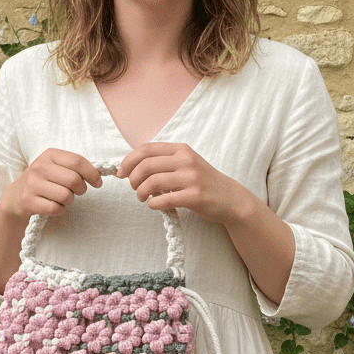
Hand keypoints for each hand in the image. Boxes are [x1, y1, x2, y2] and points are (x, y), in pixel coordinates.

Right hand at [0, 148, 102, 218]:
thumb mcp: (57, 167)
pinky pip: (55, 209)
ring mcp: (32, 184)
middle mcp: (39, 167)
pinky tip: (54, 205)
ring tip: (62, 198)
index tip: (98, 183)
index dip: (92, 174)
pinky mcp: (28, 200)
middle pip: (74, 180)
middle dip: (81, 189)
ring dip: (69, 201)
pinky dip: (60, 210)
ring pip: (66, 196)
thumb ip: (76, 167)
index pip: (77, 161)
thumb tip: (99, 175)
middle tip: (77, 192)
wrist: (16, 196)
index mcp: (50, 155)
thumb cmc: (45, 181)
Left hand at [117, 142, 248, 225]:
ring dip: (140, 192)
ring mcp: (191, 178)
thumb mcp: (186, 163)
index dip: (129, 161)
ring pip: (152, 182)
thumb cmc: (203, 182)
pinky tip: (154, 205)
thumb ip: (164, 161)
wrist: (230, 198)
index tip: (122, 172)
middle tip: (133, 188)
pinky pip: (164, 200)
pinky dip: (153, 204)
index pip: (146, 149)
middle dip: (133, 178)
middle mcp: (186, 160)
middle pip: (146, 165)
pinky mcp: (195, 196)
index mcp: (181, 149)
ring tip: (142, 197)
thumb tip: (131, 167)